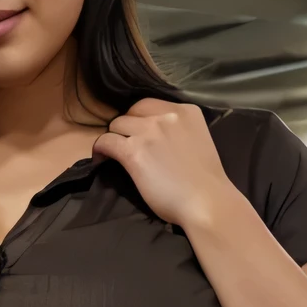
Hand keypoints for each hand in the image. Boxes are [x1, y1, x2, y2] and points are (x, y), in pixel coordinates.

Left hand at [92, 99, 236, 232]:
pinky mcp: (134, 151)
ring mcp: (149, 132)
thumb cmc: (205, 180)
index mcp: (186, 111)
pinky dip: (100, 149)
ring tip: (113, 152)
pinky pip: (106, 141)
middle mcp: (166, 116)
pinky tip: (101, 157)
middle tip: (126, 144)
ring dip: (114, 137)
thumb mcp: (197, 139)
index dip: (139, 119)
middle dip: (126, 127)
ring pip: (117, 124)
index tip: (137, 132)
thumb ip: (178, 130)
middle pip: (131, 112)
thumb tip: (158, 134)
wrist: (206, 202)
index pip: (149, 104)